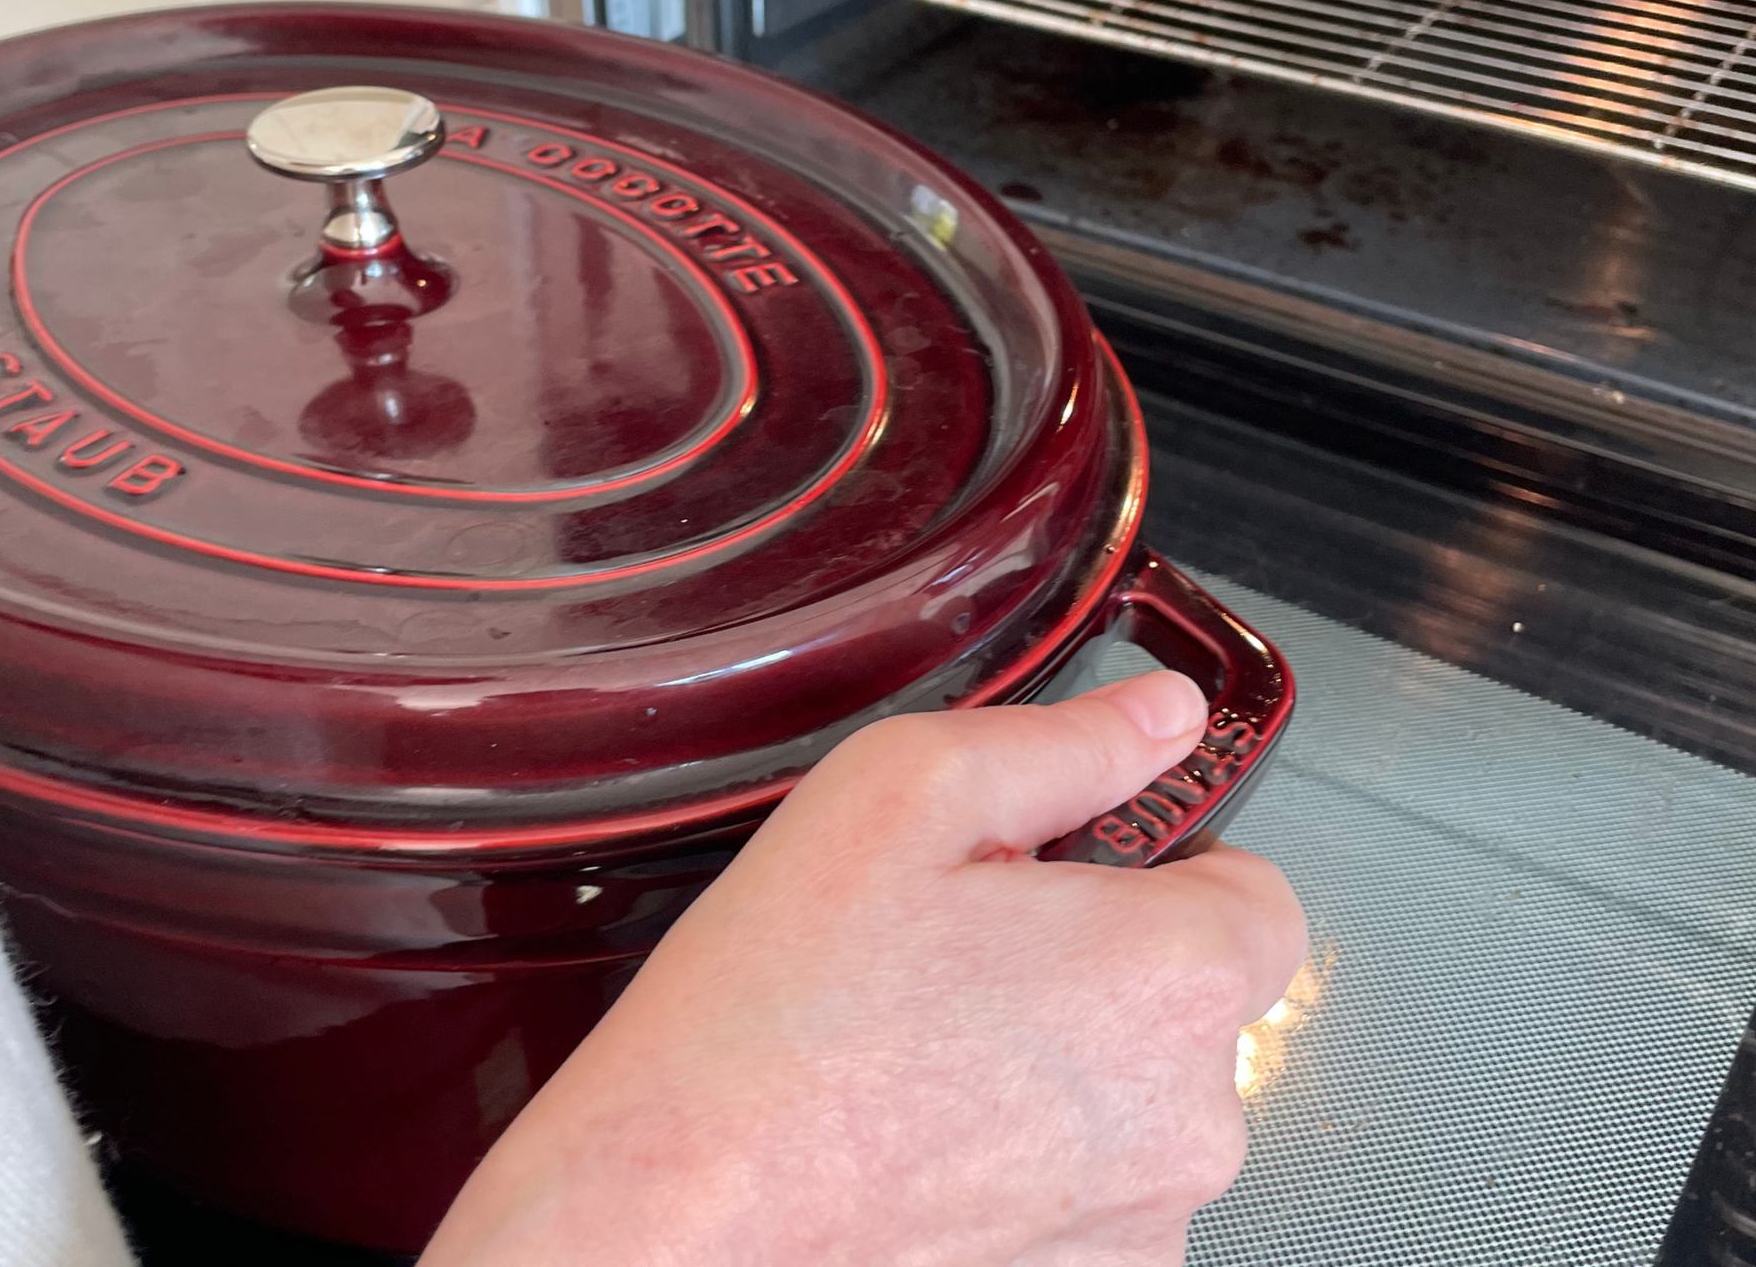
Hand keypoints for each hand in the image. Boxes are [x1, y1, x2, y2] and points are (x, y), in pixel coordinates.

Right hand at [420, 671, 1305, 1266]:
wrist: (673, 1219)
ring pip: (1129, 1100)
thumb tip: (1161, 716)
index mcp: (1170, 975)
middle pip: (1184, 1000)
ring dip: (1053, 1064)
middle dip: (1091, 959)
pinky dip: (1023, 1159)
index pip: (1259, 891)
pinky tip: (912, 1129)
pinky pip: (1083, 1190)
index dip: (1161, 861)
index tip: (1068, 868)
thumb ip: (1064, 744)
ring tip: (912, 1047)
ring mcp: (1138, 1224)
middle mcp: (1188, 1118)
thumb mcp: (900, 794)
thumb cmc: (774, 1023)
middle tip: (952, 948)